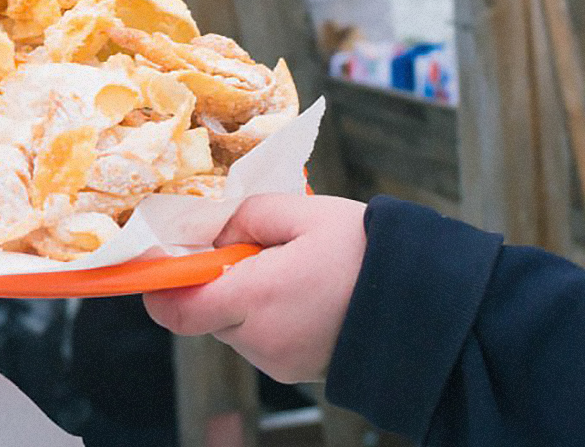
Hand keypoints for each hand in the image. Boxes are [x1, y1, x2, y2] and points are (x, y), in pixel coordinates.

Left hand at [144, 193, 366, 383]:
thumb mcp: (305, 212)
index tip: (167, 263)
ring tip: (295, 271)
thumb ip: (248, 216)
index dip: (162, 288)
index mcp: (256, 297)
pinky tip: (307, 295)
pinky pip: (261, 341)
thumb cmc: (364, 252)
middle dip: (219, 282)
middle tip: (258, 250)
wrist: (421, 302)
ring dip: (246, 300)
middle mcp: (260, 340)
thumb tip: (214, 233)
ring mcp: (278, 362)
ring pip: (235, 328)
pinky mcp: (295, 371)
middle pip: (207, 314)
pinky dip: (269, 318)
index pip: (178, 310)